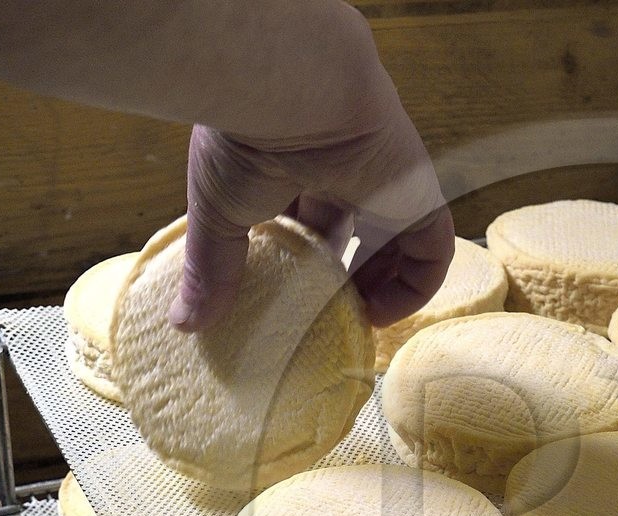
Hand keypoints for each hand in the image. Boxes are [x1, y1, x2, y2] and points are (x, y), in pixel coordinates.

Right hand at [172, 96, 453, 331]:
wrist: (292, 91)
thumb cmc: (245, 137)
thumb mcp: (218, 210)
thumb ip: (210, 268)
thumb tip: (185, 322)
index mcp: (293, 165)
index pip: (304, 218)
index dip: (301, 262)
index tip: (287, 299)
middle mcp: (343, 172)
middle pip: (352, 234)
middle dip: (342, 279)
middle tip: (323, 316)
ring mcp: (385, 184)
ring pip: (396, 245)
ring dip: (381, 288)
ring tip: (353, 322)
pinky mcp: (419, 197)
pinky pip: (431, 253)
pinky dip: (413, 290)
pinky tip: (379, 314)